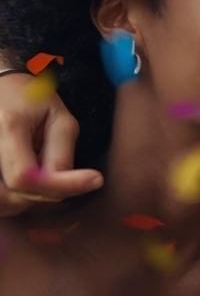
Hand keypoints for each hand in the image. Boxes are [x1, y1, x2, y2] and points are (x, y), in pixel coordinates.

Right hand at [0, 72, 101, 214]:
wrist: (1, 91)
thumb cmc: (31, 101)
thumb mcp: (58, 118)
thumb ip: (62, 153)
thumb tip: (79, 184)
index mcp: (8, 125)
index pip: (24, 177)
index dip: (59, 187)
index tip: (95, 179)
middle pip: (12, 196)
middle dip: (43, 193)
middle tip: (58, 173)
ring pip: (3, 204)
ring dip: (26, 198)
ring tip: (38, 173)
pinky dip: (13, 198)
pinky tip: (24, 181)